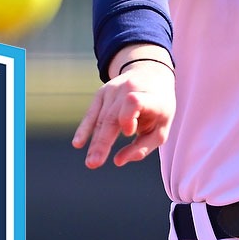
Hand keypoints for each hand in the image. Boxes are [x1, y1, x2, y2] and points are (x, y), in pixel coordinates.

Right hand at [72, 44, 175, 168]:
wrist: (150, 76)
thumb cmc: (158, 110)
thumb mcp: (161, 129)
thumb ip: (142, 147)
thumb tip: (118, 161)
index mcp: (151, 98)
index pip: (134, 102)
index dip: (127, 117)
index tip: (128, 133)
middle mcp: (130, 90)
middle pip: (113, 116)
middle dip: (103, 141)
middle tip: (94, 163)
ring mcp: (113, 90)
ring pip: (101, 119)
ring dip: (95, 142)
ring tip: (91, 162)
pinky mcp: (101, 92)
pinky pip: (91, 114)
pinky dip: (84, 129)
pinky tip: (78, 143)